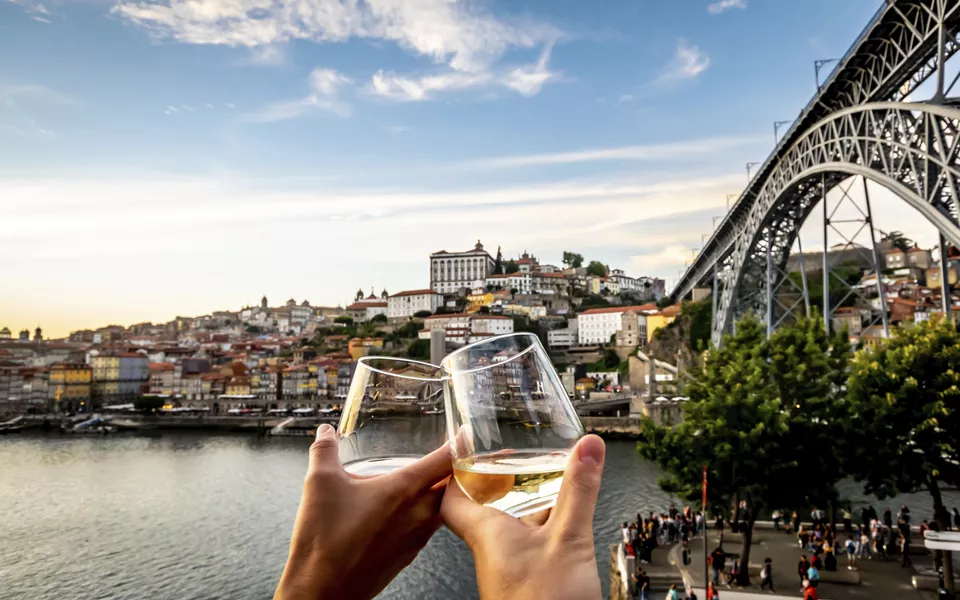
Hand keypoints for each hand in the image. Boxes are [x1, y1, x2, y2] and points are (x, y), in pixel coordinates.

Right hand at [275, 424, 451, 599]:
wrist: (323, 590)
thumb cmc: (325, 540)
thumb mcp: (319, 483)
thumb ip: (324, 451)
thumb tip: (326, 432)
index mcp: (404, 489)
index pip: (444, 460)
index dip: (460, 443)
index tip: (467, 433)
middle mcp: (418, 513)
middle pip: (451, 485)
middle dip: (455, 469)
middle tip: (455, 455)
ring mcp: (417, 537)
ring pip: (441, 508)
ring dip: (442, 493)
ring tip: (435, 480)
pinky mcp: (409, 554)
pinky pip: (428, 527)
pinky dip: (427, 513)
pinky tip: (409, 511)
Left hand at [441, 435, 605, 599]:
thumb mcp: (568, 537)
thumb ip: (578, 491)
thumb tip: (588, 447)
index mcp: (487, 533)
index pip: (452, 498)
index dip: (457, 473)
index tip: (469, 450)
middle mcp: (492, 551)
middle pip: (483, 510)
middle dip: (498, 484)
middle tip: (511, 460)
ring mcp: (509, 570)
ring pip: (510, 529)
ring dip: (526, 506)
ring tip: (545, 482)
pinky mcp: (527, 584)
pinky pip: (529, 548)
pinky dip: (542, 529)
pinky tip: (563, 525)